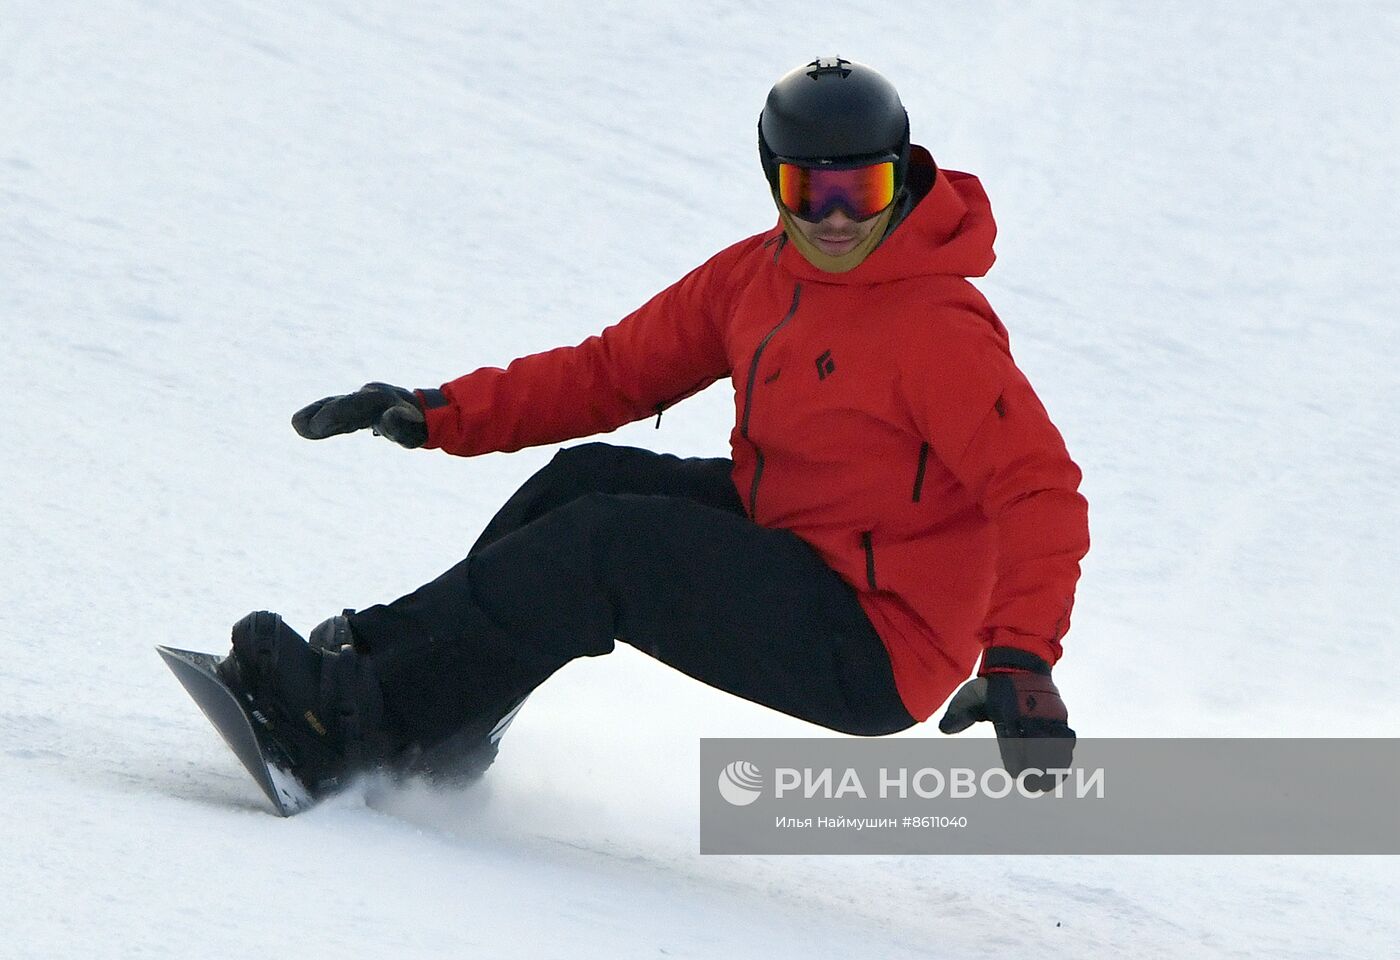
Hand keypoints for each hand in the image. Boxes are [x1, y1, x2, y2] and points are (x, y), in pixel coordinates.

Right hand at [291, 382, 427, 447]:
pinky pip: (336, 412)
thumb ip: (399, 425)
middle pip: (340, 404)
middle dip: (320, 413)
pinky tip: (303, 427)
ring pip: (335, 407)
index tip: (318, 425)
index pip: (353, 406)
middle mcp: (367, 397)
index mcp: (379, 400)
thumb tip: (389, 417)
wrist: (422, 415)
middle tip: (298, 424)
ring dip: (316, 415)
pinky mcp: (356, 409)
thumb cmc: (417, 427)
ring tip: (297, 425)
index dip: (335, 414)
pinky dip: (321, 419)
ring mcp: (360, 402)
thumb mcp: (412, 430)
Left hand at [938, 647, 1074, 790]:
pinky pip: (1065, 735)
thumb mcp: (970, 695)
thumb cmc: (991, 685)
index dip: (1015, 758)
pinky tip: (1062, 769)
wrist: (1020, 662)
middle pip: (1035, 745)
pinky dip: (1065, 753)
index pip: (1011, 739)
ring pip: (1053, 743)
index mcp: (1005, 710)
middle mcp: (1028, 713)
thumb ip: (958, 714)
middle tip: (1034, 787)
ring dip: (1053, 765)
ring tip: (1049, 784)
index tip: (1014, 774)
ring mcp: (1046, 713)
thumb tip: (942, 730)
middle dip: (1037, 768)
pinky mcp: (1058, 714)